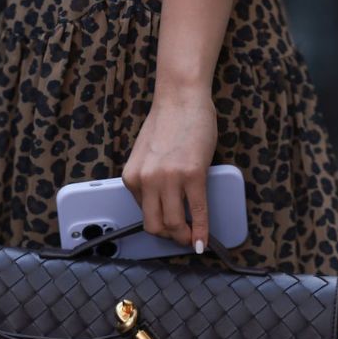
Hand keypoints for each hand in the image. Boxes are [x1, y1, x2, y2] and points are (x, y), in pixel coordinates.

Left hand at [122, 88, 216, 251]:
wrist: (182, 97)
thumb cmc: (168, 123)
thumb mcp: (147, 157)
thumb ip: (150, 181)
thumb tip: (164, 205)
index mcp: (132, 177)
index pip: (143, 214)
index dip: (160, 225)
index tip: (170, 230)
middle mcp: (147, 180)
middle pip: (155, 226)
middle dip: (170, 237)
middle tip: (182, 239)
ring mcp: (169, 178)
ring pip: (174, 224)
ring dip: (185, 237)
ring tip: (193, 239)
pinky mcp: (193, 174)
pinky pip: (198, 211)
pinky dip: (202, 230)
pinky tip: (205, 241)